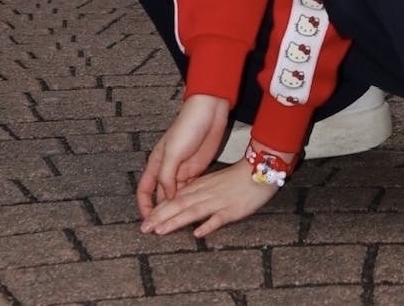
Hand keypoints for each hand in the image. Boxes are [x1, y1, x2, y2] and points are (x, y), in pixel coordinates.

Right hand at [137, 93, 228, 218]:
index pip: (145, 190)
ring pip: (175, 196)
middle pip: (160, 196)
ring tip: (175, 227)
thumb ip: (166, 176)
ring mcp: (182, 171)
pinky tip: (190, 213)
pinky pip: (190, 190)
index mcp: (156, 163)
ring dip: (174, 210)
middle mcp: (167, 169)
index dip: (144, 206)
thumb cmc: (187, 127)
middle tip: (161, 232)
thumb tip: (166, 199)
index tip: (146, 222)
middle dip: (160, 213)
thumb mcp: (172, 152)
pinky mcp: (197, 170)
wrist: (209, 113)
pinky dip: (188, 202)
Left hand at [140, 155, 280, 238]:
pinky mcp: (233, 209)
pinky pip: (219, 217)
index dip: (159, 209)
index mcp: (201, 186)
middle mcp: (206, 193)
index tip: (144, 221)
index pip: (175, 198)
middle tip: (143, 229)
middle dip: (161, 217)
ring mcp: (219, 201)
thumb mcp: (214, 182)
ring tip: (160, 231)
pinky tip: (198, 233)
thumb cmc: (237, 178)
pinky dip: (208, 225)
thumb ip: (199, 192)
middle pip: (180, 205)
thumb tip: (183, 205)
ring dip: (176, 221)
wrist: (259, 170)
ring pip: (194, 211)